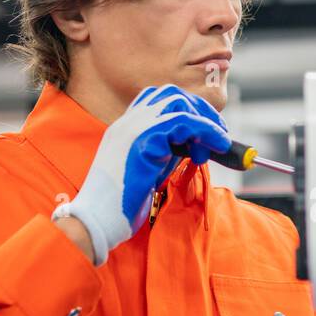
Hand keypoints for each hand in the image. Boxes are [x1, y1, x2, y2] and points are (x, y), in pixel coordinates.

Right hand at [52, 85, 229, 264]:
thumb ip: (167, 152)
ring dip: (205, 120)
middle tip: (219, 134)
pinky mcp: (143, 142)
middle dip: (200, 110)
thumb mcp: (148, 170)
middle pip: (170, 94)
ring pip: (177, 103)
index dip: (188, 110)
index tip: (207, 132)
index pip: (158, 100)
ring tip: (216, 146)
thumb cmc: (120, 204)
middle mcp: (127, 123)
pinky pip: (183, 122)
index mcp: (125, 128)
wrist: (96, 221)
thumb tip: (197, 144)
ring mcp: (133, 129)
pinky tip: (218, 145)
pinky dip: (207, 130)